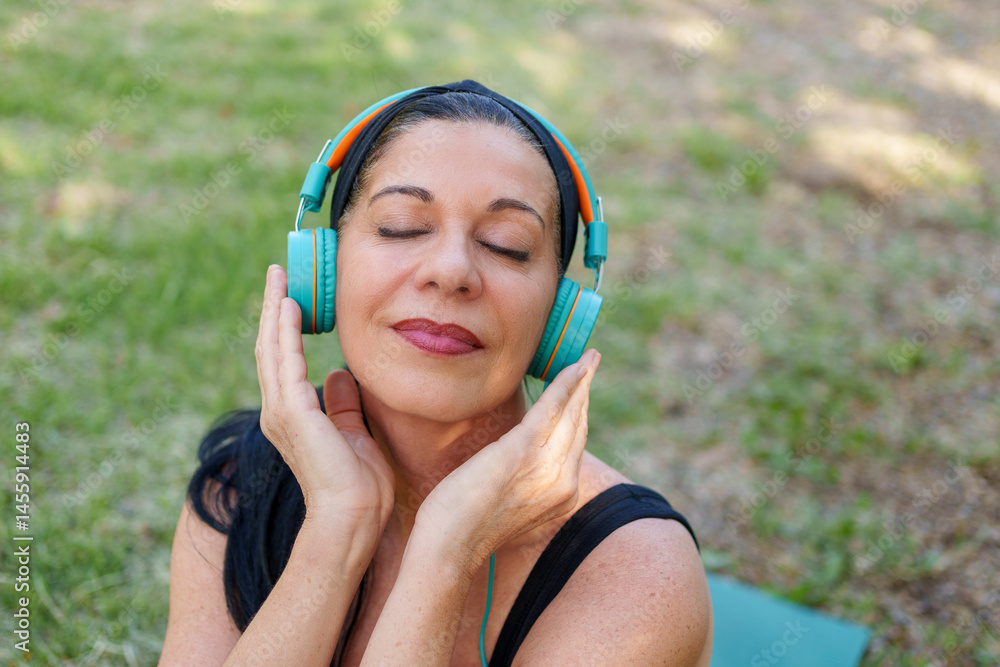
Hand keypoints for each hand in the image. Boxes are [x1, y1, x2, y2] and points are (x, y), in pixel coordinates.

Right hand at [255, 265, 394, 534]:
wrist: (354, 516)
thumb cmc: (359, 484)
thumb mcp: (353, 432)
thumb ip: (343, 403)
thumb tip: (339, 375)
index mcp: (292, 416)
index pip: (284, 361)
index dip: (284, 327)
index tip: (291, 297)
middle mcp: (278, 411)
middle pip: (270, 348)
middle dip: (273, 308)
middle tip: (278, 273)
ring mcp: (280, 412)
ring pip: (272, 348)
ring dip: (275, 310)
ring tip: (279, 277)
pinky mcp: (291, 412)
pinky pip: (286, 361)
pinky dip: (285, 332)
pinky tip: (289, 305)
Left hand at [414, 348, 601, 566]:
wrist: (449, 547)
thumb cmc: (466, 526)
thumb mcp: (510, 503)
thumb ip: (528, 482)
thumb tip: (524, 461)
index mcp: (562, 496)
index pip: (576, 445)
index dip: (579, 414)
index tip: (582, 390)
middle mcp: (563, 482)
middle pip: (579, 426)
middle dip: (585, 391)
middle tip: (591, 362)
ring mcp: (546, 468)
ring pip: (571, 414)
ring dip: (581, 380)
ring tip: (589, 358)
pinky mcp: (523, 451)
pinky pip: (552, 409)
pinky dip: (566, 384)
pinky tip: (575, 367)